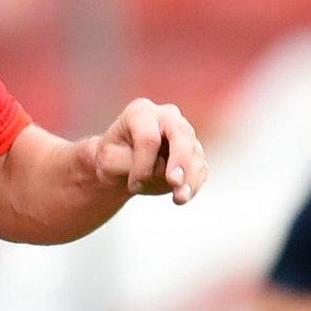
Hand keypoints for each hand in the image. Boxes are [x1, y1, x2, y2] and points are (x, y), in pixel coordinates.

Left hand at [90, 98, 206, 205]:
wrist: (121, 164)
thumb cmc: (113, 158)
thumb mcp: (110, 160)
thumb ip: (133, 162)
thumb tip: (163, 169)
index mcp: (141, 112)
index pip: (148, 138)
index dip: (143, 164)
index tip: (133, 186)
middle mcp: (167, 117)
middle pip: (180, 135)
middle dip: (179, 160)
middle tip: (173, 181)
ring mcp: (185, 133)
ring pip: (194, 153)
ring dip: (189, 178)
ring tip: (180, 198)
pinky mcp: (194, 152)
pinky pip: (200, 168)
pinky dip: (194, 184)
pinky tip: (182, 197)